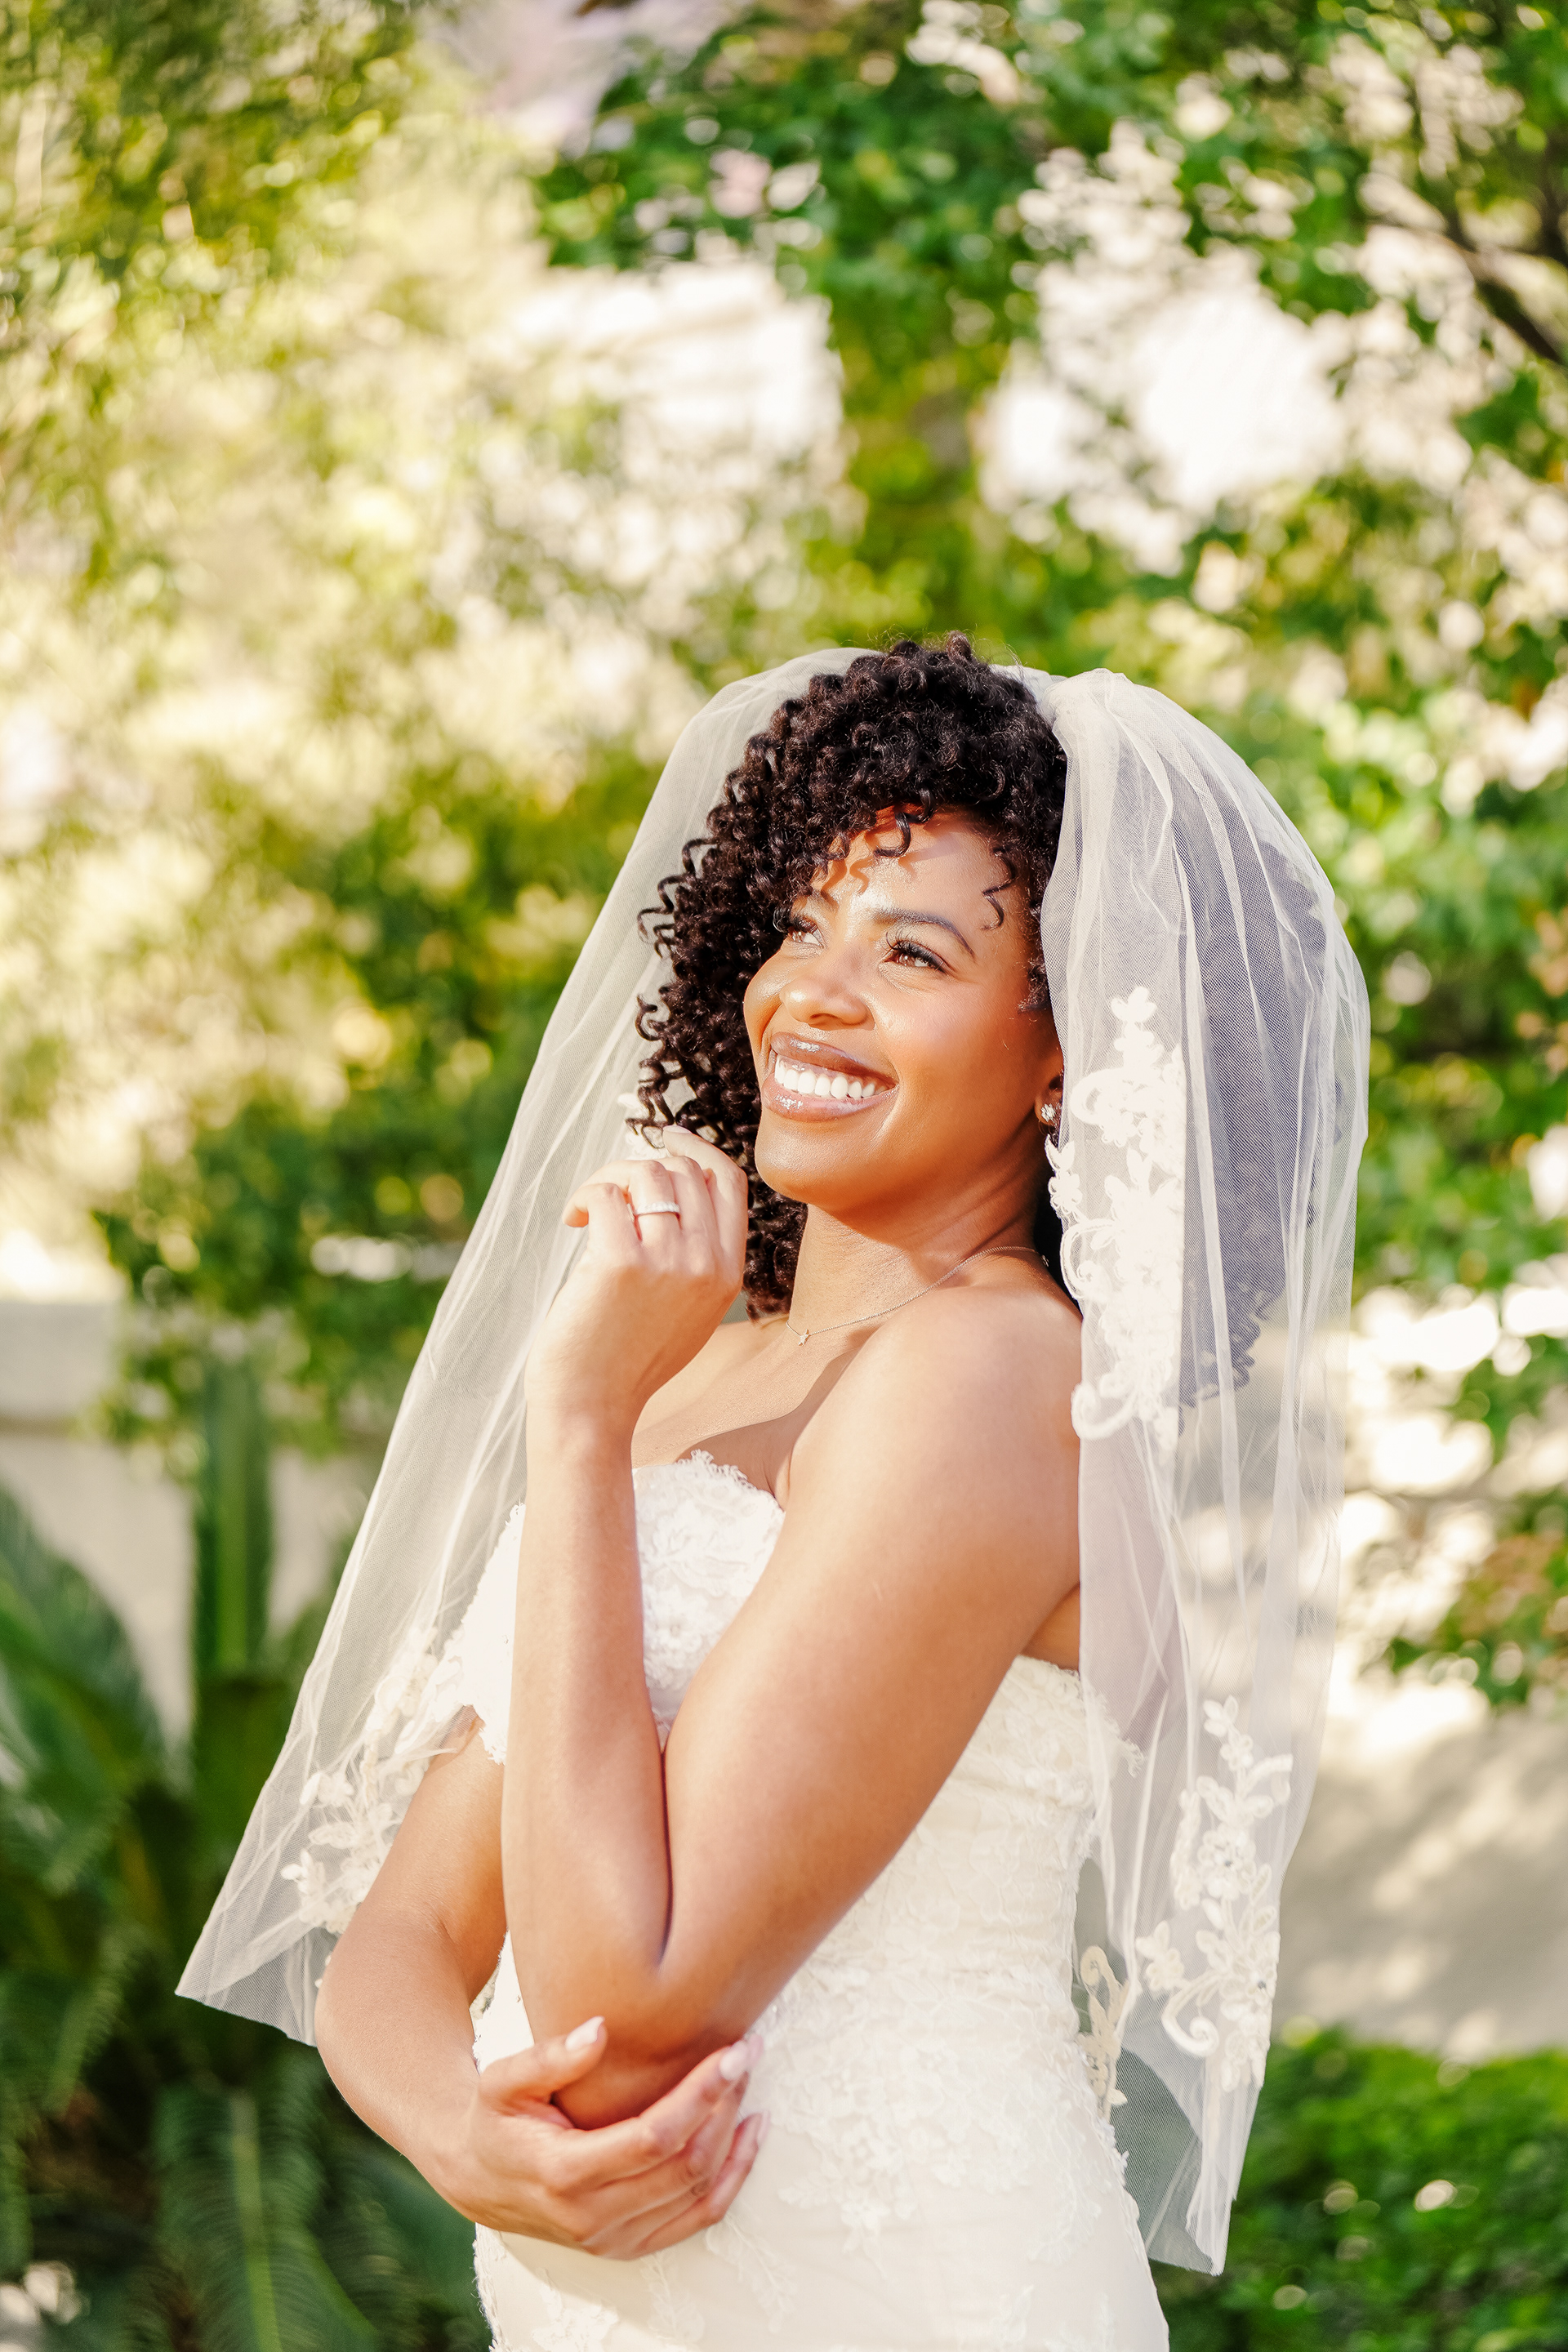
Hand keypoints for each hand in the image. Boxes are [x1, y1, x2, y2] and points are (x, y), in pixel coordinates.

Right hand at [434, 2018, 765, 2258]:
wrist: (475, 2178)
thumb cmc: (493, 2118)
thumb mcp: (502, 2080)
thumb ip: (549, 2057)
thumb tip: (599, 2031)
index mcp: (564, 2173)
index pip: (653, 2137)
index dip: (699, 2095)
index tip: (731, 2051)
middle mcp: (593, 2217)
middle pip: (684, 2164)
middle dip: (725, 2103)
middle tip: (747, 2050)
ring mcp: (614, 2238)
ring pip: (698, 2192)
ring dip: (734, 2137)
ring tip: (749, 2082)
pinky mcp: (629, 2246)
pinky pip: (697, 2218)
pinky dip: (732, 2178)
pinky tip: (748, 2135)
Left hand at [524, 1130, 747, 1433]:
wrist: (591, 1408)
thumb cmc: (627, 1358)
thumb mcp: (688, 1309)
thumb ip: (697, 1255)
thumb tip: (676, 1181)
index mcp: (728, 1272)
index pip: (729, 1182)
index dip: (696, 1149)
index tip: (665, 1137)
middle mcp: (706, 1264)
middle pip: (684, 1170)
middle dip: (638, 1167)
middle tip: (606, 1193)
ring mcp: (668, 1263)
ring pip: (645, 1174)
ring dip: (607, 1179)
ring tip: (587, 1210)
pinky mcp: (621, 1263)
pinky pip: (607, 1194)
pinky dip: (585, 1197)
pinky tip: (573, 1220)